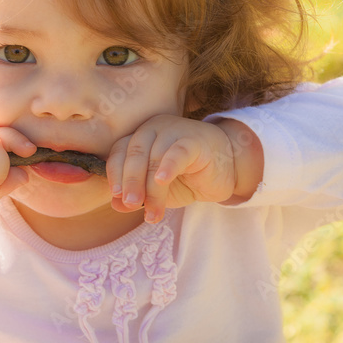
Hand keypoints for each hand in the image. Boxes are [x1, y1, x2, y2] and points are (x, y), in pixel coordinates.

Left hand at [106, 115, 262, 222]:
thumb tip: (117, 205)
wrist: (226, 169)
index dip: (116, 174)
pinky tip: (163, 181)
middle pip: (135, 153)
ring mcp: (175, 131)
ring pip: (155, 157)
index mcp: (140, 137)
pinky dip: (168, 166)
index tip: (118, 198)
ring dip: (152, 189)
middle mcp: (154, 128)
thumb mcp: (158, 190)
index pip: (119, 151)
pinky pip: (178, 152)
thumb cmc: (187, 176)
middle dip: (131, 182)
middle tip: (132, 205)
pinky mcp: (195, 141)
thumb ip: (138, 196)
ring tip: (153, 213)